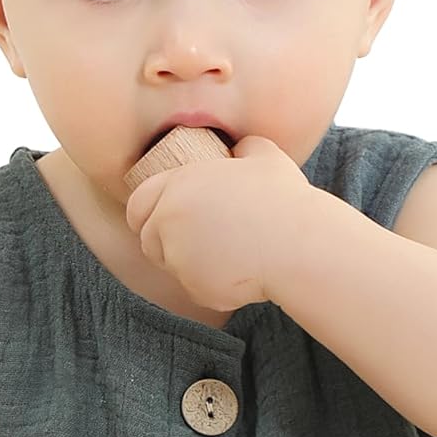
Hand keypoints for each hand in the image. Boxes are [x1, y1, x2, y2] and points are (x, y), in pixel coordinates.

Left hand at [124, 134, 312, 312]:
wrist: (298, 246)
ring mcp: (178, 257)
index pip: (138, 203)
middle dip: (166, 242)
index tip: (164, 219)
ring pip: (172, 267)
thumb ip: (242, 149)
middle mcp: (168, 221)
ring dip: (190, 264)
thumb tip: (238, 150)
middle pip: (148, 240)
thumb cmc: (285, 198)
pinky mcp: (194, 287)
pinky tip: (240, 272)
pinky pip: (195, 288)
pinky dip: (212, 285)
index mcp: (178, 185)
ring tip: (227, 255)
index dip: (149, 213)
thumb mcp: (265, 156)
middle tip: (197, 243)